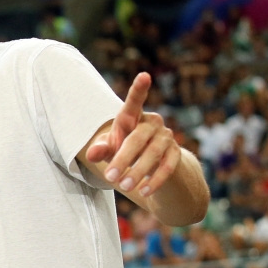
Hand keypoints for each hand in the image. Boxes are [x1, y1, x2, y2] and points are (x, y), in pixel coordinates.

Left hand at [86, 72, 180, 197]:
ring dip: (138, 171)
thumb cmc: (123, 152)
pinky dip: (156, 180)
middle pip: (138, 138)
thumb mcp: (109, 150)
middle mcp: (152, 123)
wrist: (150, 169)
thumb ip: (101, 150)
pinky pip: (168, 166)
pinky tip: (144, 191)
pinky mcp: (176, 154)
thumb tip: (91, 154)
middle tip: (110, 177)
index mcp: (133, 118)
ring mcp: (166, 137)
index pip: (134, 103)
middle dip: (123, 158)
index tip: (144, 76)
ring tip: (124, 186)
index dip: (138, 90)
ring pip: (154, 153)